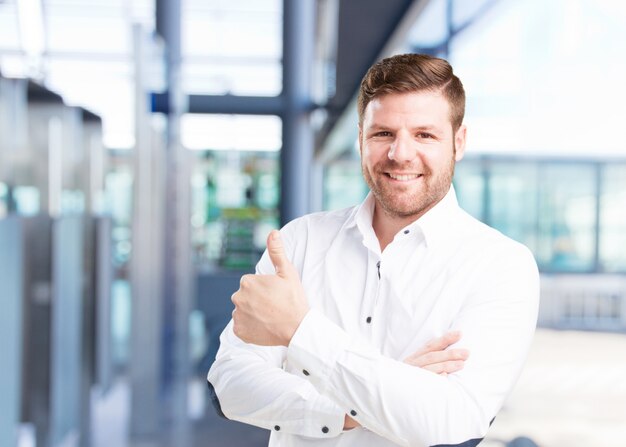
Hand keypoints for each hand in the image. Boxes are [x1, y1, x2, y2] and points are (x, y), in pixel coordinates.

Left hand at [231, 230, 309, 345]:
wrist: (297, 328)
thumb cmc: (293, 299)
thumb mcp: (288, 272)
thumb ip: (277, 252)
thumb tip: (273, 232)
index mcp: (247, 282)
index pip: (251, 284)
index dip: (264, 289)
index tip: (275, 295)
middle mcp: (237, 298)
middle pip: (245, 297)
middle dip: (256, 300)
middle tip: (273, 306)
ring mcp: (238, 316)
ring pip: (243, 311)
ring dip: (252, 313)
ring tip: (270, 317)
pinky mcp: (239, 331)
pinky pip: (242, 327)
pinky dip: (250, 327)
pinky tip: (264, 326)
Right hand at [343, 331, 468, 430]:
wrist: (373, 395)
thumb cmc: (394, 382)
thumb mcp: (407, 370)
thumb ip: (422, 365)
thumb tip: (444, 367)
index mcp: (411, 359)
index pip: (429, 346)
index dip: (444, 339)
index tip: (459, 333)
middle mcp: (410, 365)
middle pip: (432, 356)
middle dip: (450, 352)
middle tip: (467, 352)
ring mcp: (409, 376)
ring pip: (429, 368)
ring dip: (446, 364)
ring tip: (462, 364)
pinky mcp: (408, 386)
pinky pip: (423, 382)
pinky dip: (434, 378)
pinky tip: (446, 377)